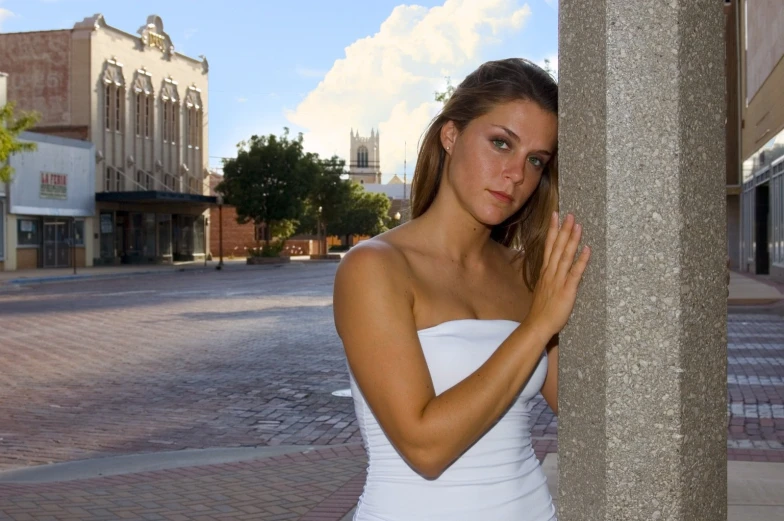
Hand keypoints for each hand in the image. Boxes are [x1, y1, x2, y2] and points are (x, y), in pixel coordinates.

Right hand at [524, 212, 590, 338]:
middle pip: (557, 247)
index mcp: (545, 271)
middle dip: (563, 229)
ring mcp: (558, 280)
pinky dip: (581, 260)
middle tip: (569, 214)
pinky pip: (575, 273)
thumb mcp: (543, 289)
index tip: (555, 216)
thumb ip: (549, 277)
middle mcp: (551, 272)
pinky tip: (587, 249)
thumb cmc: (541, 309)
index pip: (548, 246)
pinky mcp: (567, 289)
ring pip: (565, 256)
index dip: (553, 230)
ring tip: (578, 225)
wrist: (537, 324)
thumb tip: (553, 269)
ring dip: (572, 240)